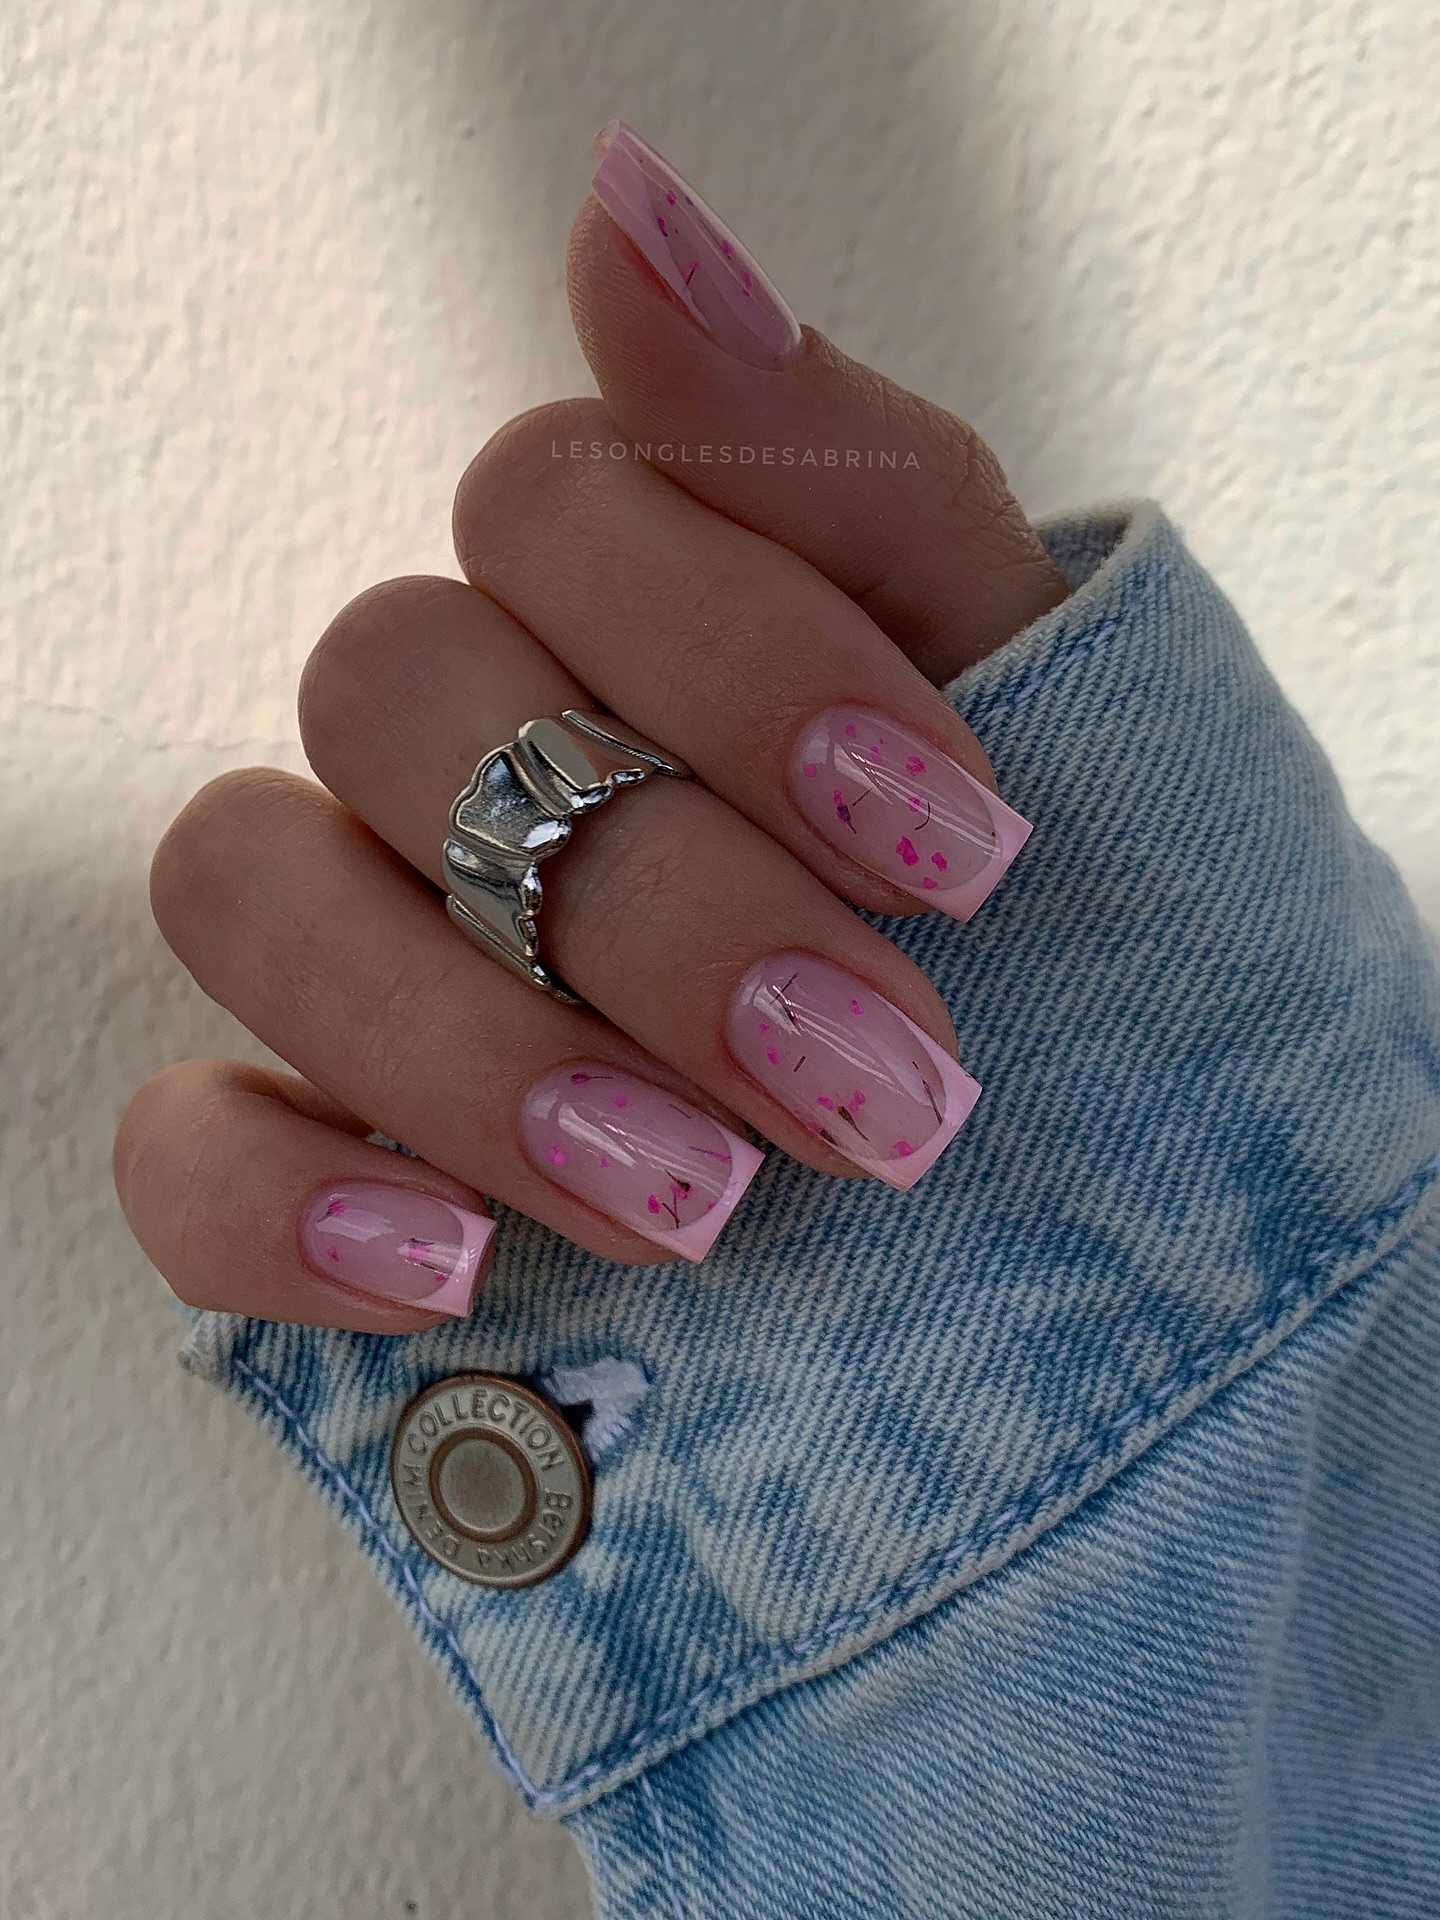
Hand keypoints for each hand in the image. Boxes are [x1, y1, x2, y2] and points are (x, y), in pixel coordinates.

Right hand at [112, 122, 1067, 1331]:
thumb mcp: (1023, 680)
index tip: (962, 842)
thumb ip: (838, 466)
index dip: (743, 662)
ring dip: (481, 1052)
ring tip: (706, 1203)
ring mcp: (362, 938)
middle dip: (656, 907)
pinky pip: (179, 1152)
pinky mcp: (309, 1151)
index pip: (550, 505)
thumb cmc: (1052, 898)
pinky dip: (288, 1211)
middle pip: (398, 702)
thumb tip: (623, 207)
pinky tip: (462, 1268)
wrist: (1104, 1160)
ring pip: (252, 895)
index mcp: (613, 592)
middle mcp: (454, 738)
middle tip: (883, 1078)